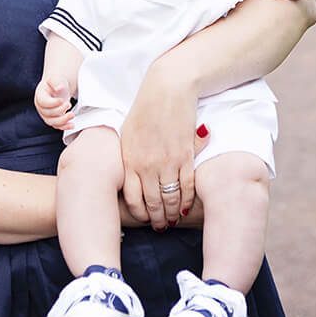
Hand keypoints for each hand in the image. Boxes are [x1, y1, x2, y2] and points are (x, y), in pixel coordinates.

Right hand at [34, 74, 73, 129]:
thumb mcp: (56, 78)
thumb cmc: (55, 83)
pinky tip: (71, 124)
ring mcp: (46, 114)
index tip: (62, 100)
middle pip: (47, 113)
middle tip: (69, 104)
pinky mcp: (52, 119)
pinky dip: (64, 126)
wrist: (57, 87)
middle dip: (59, 110)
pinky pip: (57, 126)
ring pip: (52, 122)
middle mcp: (41, 107)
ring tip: (72, 115)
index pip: (43, 102)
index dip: (53, 103)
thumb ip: (56, 82)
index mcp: (39, 96)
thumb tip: (59, 88)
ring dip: (62, 120)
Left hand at [119, 63, 199, 228]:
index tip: (143, 218)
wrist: (167, 90)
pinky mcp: (185, 156)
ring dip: (172, 213)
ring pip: (170, 198)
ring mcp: (167, 162)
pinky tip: (187, 209)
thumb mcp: (128, 133)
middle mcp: (146, 164)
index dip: (138, 212)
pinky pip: (187, 187)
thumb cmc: (145, 109)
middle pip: (151, 202)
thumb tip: (128, 175)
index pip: (131, 197)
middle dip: (156, 218)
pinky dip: (187, 201)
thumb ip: (129, 155)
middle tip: (160, 227)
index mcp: (129, 158)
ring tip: (172, 221)